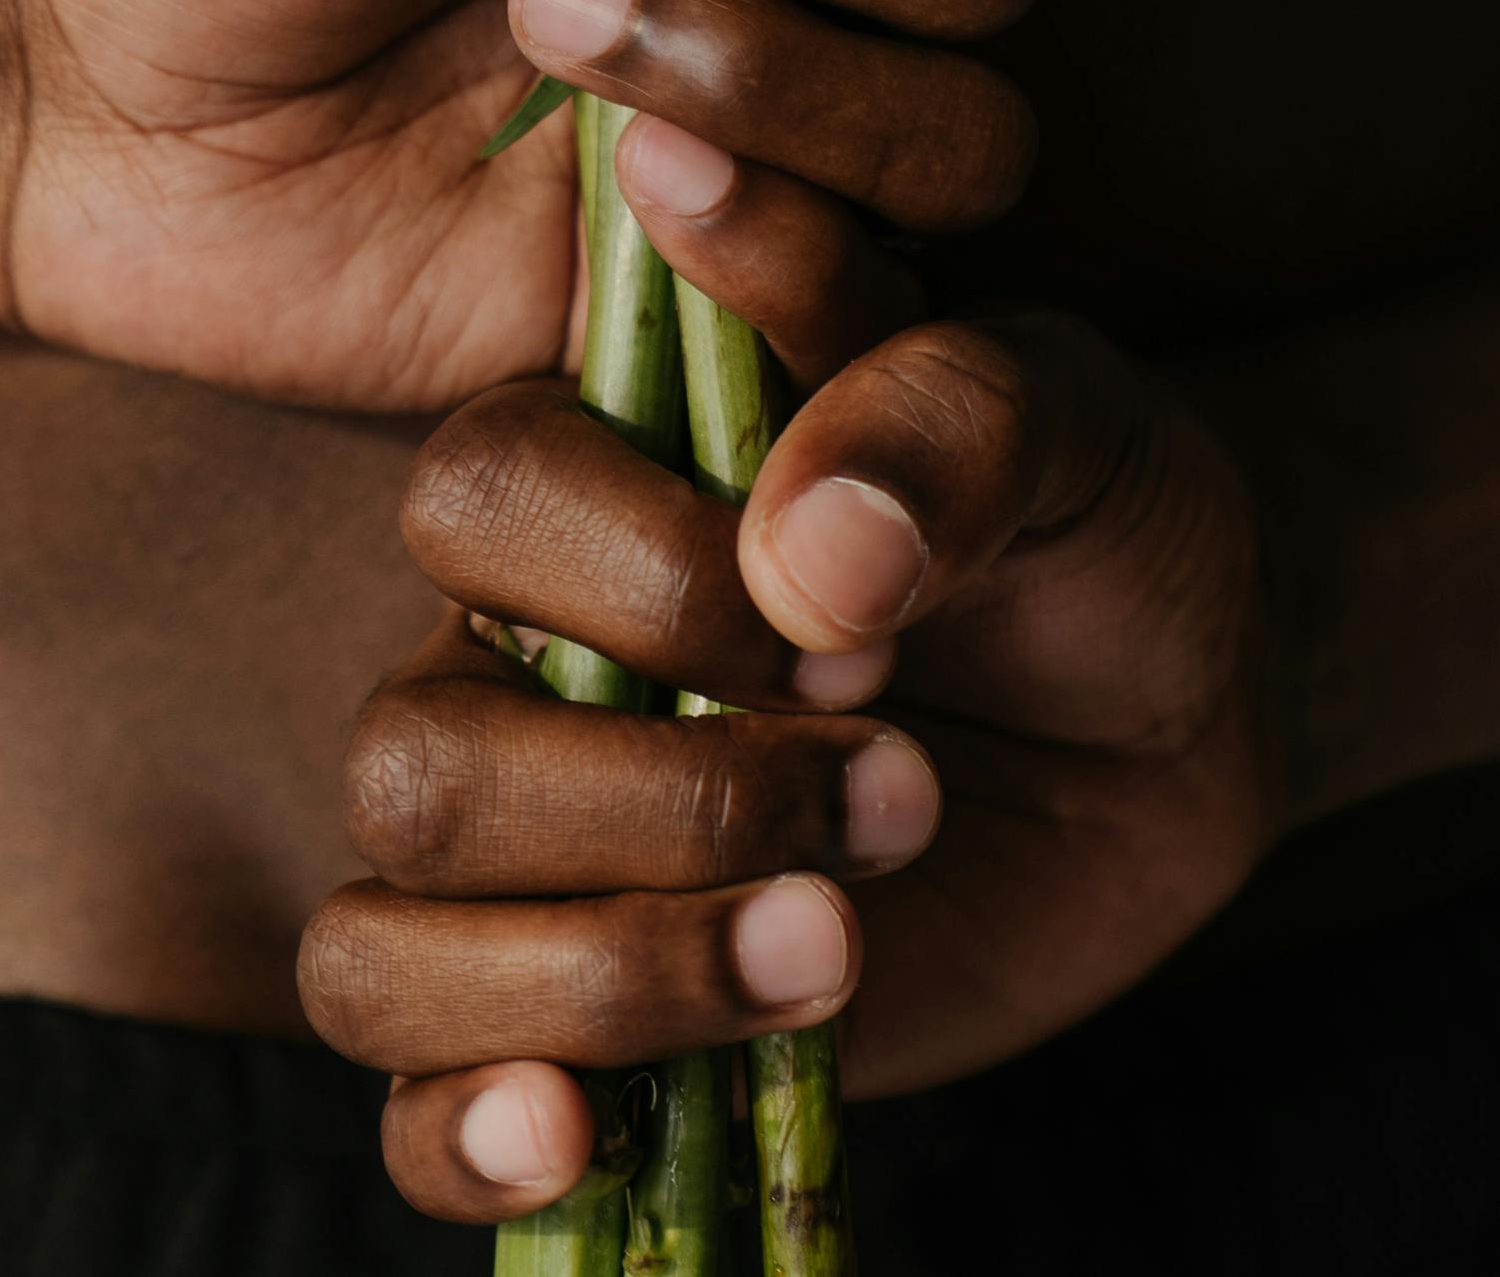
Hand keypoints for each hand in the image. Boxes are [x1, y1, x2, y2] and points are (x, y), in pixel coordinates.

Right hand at [296, 250, 1275, 1222]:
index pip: (485, 499)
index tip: (862, 644)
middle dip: (665, 811)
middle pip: (422, 759)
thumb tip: (806, 551)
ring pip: (385, 948)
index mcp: (585, 468)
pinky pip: (413, 1107)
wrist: (1170, 706)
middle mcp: (510, 656)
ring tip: (830, 956)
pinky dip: (464, 1140)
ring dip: (608, 978)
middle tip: (898, 799)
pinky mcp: (582, 1023)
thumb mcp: (1056, 415)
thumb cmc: (1079, 520)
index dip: (658, 590)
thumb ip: (932, 418)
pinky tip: (576, 1136)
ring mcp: (533, 853)